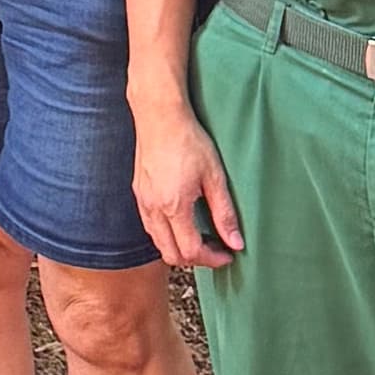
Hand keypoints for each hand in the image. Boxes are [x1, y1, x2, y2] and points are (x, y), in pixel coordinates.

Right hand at [134, 97, 243, 266]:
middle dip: (196, 259)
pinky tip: (183, 221)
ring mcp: (143, 202)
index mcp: (174, 206)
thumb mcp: (214, 176)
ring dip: (180, 248)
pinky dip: (167, 235)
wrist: (159, 116)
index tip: (228, 254)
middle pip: (171, 254)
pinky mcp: (139, 194)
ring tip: (202, 236)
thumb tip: (235, 242)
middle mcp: (154, 208)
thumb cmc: (187, 140)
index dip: (212, 259)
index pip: (191, 251)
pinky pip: (151, 227)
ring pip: (158, 243)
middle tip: (216, 249)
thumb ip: (225, 213)